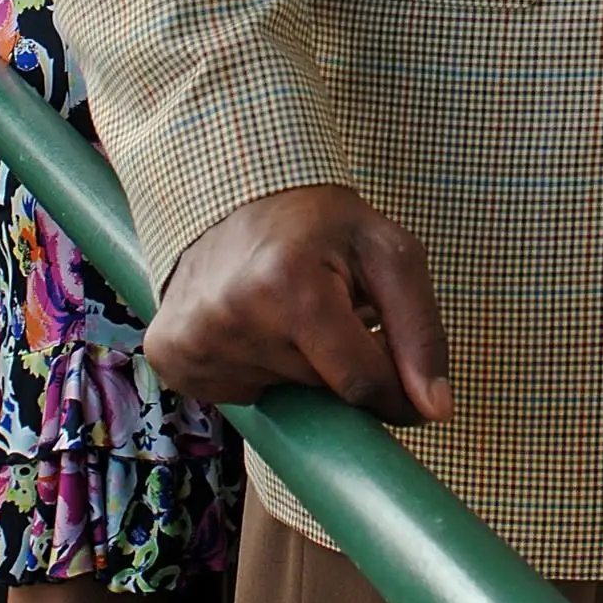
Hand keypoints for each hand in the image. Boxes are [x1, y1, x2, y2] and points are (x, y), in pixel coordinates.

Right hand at [143, 185, 454, 425]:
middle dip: (338, 362)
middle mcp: (231, 315)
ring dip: (295, 365)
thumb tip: (435, 409)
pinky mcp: (168, 353)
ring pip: (279, 394)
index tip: (408, 387)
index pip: (361, 383)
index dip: (394, 393)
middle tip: (328, 308)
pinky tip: (250, 325)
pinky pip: (233, 395)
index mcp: (290, 284)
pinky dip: (253, 370)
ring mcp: (192, 338)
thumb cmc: (321, 224)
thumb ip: (420, 330)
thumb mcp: (388, 253)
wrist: (235, 192)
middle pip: (319, 391)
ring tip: (286, 310)